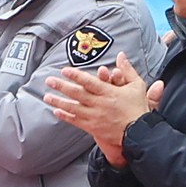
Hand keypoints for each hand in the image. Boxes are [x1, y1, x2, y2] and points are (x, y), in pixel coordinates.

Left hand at [40, 55, 159, 162]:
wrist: (139, 132)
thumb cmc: (138, 107)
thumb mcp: (137, 85)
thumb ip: (127, 69)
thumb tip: (121, 55)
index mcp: (109, 92)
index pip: (89, 82)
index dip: (76, 75)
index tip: (64, 70)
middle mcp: (100, 104)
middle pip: (77, 93)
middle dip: (61, 86)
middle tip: (49, 80)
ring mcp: (95, 116)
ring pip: (73, 108)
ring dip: (58, 101)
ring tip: (46, 96)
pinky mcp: (93, 127)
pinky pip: (76, 121)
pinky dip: (65, 116)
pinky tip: (56, 111)